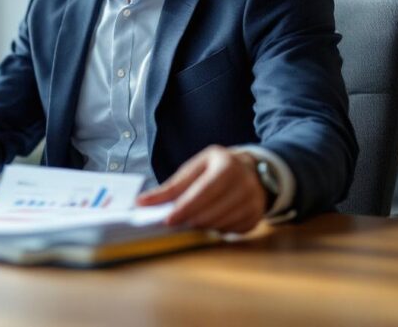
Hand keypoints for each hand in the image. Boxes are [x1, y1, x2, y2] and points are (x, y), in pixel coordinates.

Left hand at [136, 145, 264, 232]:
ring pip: (220, 225)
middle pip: (211, 212)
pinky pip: (230, 232)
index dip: (185, 208)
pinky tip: (212, 219)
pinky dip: (216, 229)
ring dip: (202, 226)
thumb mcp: (195, 168)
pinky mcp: (256, 217)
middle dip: (190, 220)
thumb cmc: (216, 168)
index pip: (204, 192)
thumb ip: (171, 187)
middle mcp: (245, 184)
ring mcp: (254, 202)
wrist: (251, 170)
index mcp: (227, 166)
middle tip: (175, 221)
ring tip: (193, 218)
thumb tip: (142, 202)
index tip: (168, 220)